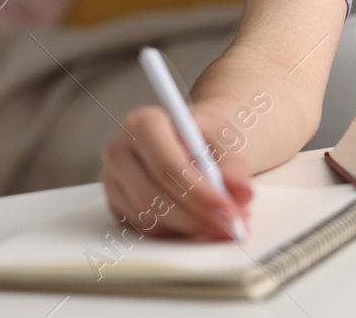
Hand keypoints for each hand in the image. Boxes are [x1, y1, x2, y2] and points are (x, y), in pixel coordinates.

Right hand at [101, 103, 254, 239]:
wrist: (191, 139)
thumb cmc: (205, 136)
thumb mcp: (225, 138)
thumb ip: (235, 165)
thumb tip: (242, 193)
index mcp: (143, 124)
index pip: (168, 166)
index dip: (200, 195)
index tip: (230, 212)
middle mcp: (120, 151)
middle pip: (154, 197)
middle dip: (198, 217)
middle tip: (233, 228)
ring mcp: (113, 181)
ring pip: (150, 218)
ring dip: (191, 228)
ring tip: (226, 225)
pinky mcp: (117, 205)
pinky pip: (146, 229)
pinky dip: (179, 232)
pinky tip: (204, 224)